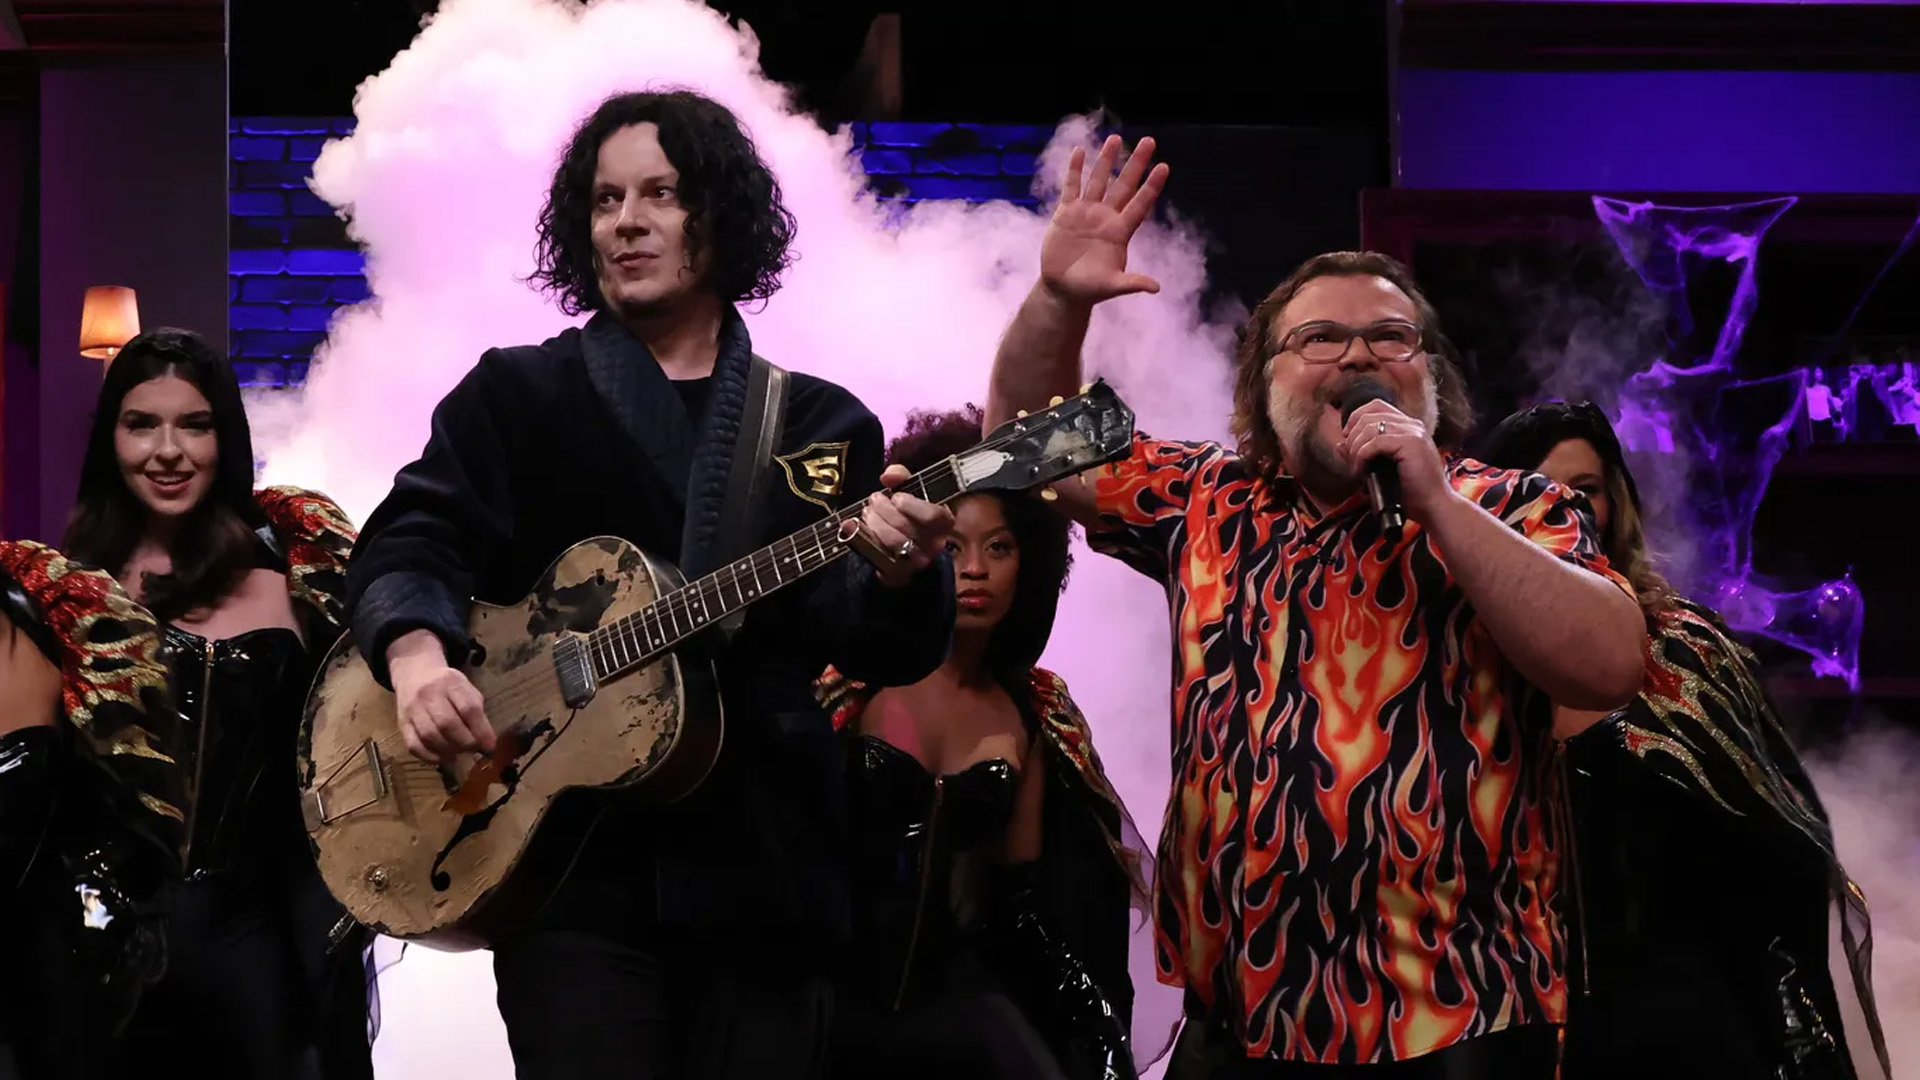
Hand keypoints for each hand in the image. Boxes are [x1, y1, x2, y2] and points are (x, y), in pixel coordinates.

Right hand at [388, 629, 492, 764]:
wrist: (415, 674)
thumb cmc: (447, 686)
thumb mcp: (466, 690)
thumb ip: (477, 713)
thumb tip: (487, 743)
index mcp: (451, 683)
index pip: (469, 708)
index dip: (481, 731)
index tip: (490, 747)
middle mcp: (429, 694)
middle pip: (447, 724)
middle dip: (465, 743)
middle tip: (473, 750)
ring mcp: (413, 709)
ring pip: (429, 736)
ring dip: (448, 751)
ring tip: (459, 754)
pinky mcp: (402, 723)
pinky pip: (414, 745)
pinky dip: (430, 756)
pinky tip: (442, 758)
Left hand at [849, 464, 954, 587]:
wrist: (906, 547)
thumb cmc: (910, 514)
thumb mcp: (911, 491)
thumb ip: (902, 477)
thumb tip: (888, 476)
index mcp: (944, 523)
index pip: (934, 516)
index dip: (912, 506)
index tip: (896, 497)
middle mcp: (934, 544)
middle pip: (908, 527)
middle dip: (885, 510)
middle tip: (874, 500)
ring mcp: (918, 561)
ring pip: (895, 542)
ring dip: (876, 524)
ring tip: (867, 513)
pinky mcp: (899, 573)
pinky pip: (882, 557)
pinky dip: (866, 539)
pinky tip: (855, 527)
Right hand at [1040, 134, 1169, 306]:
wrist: (1063, 288)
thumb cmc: (1089, 289)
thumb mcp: (1112, 286)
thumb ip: (1132, 283)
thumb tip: (1156, 288)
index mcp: (1120, 231)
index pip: (1140, 203)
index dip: (1152, 186)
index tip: (1164, 167)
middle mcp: (1106, 217)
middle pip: (1124, 185)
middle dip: (1136, 163)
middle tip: (1149, 141)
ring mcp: (1086, 212)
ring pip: (1098, 180)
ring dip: (1106, 159)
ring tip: (1116, 138)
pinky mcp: (1066, 213)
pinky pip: (1071, 187)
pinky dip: (1075, 170)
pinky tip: (1080, 151)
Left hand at [1341, 399, 1454, 523]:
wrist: (1433, 505)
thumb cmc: (1411, 491)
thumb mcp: (1380, 469)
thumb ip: (1361, 454)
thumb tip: (1340, 444)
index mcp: (1408, 426)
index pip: (1376, 407)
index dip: (1356, 419)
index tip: (1347, 440)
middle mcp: (1412, 424)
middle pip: (1369, 415)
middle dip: (1352, 437)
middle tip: (1351, 459)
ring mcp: (1413, 432)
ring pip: (1369, 427)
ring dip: (1355, 448)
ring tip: (1357, 468)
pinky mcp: (1411, 443)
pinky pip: (1375, 442)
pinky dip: (1362, 456)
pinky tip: (1363, 470)